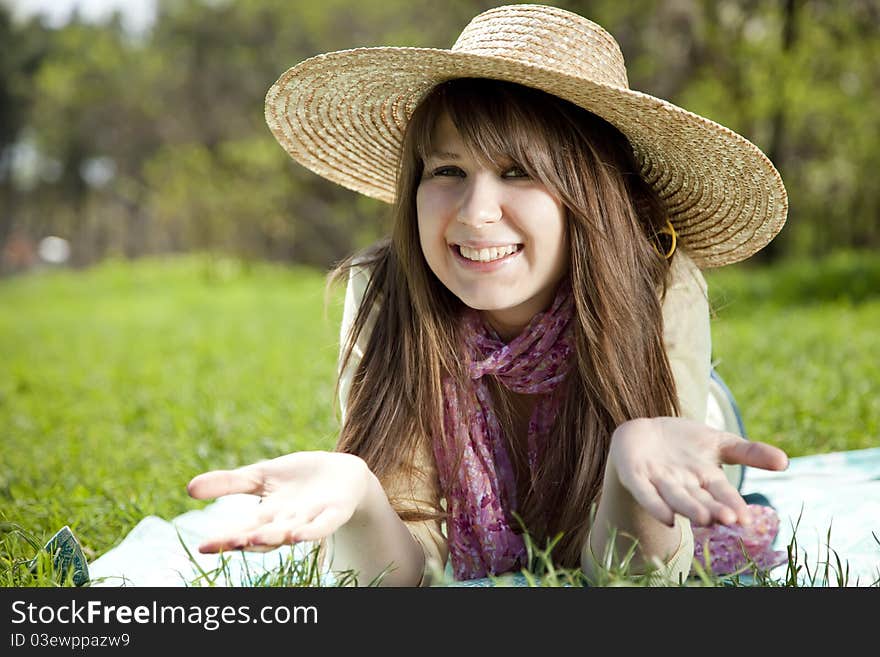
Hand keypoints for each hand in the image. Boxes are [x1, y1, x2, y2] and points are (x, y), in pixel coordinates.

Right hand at [187, 451, 371, 552]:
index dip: (224, 539)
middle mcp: (287, 523)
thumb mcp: (261, 476)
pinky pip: (322, 526)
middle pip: (263, 536)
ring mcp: (311, 520)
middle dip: (244, 541)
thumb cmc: (299, 478)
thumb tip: (189, 488)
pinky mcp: (335, 513)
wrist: (343, 473)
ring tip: (254, 538)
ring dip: (273, 536)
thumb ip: (229, 483)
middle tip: (224, 545)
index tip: (202, 547)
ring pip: (289, 532)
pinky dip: (311, 531)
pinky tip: (298, 534)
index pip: (243, 530)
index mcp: (268, 516)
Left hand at [607, 417, 787, 527]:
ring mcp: (660, 482)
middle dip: (714, 510)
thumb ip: (750, 452)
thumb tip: (785, 461)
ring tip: (704, 519)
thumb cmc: (685, 443)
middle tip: (728, 520)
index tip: (745, 518)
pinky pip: (645, 493)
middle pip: (700, 499)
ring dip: (689, 509)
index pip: (722, 493)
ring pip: (675, 498)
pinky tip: (666, 517)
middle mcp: (685, 485)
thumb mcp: (719, 442)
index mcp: (706, 478)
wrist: (642, 434)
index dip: (732, 505)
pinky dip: (655, 504)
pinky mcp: (635, 477)